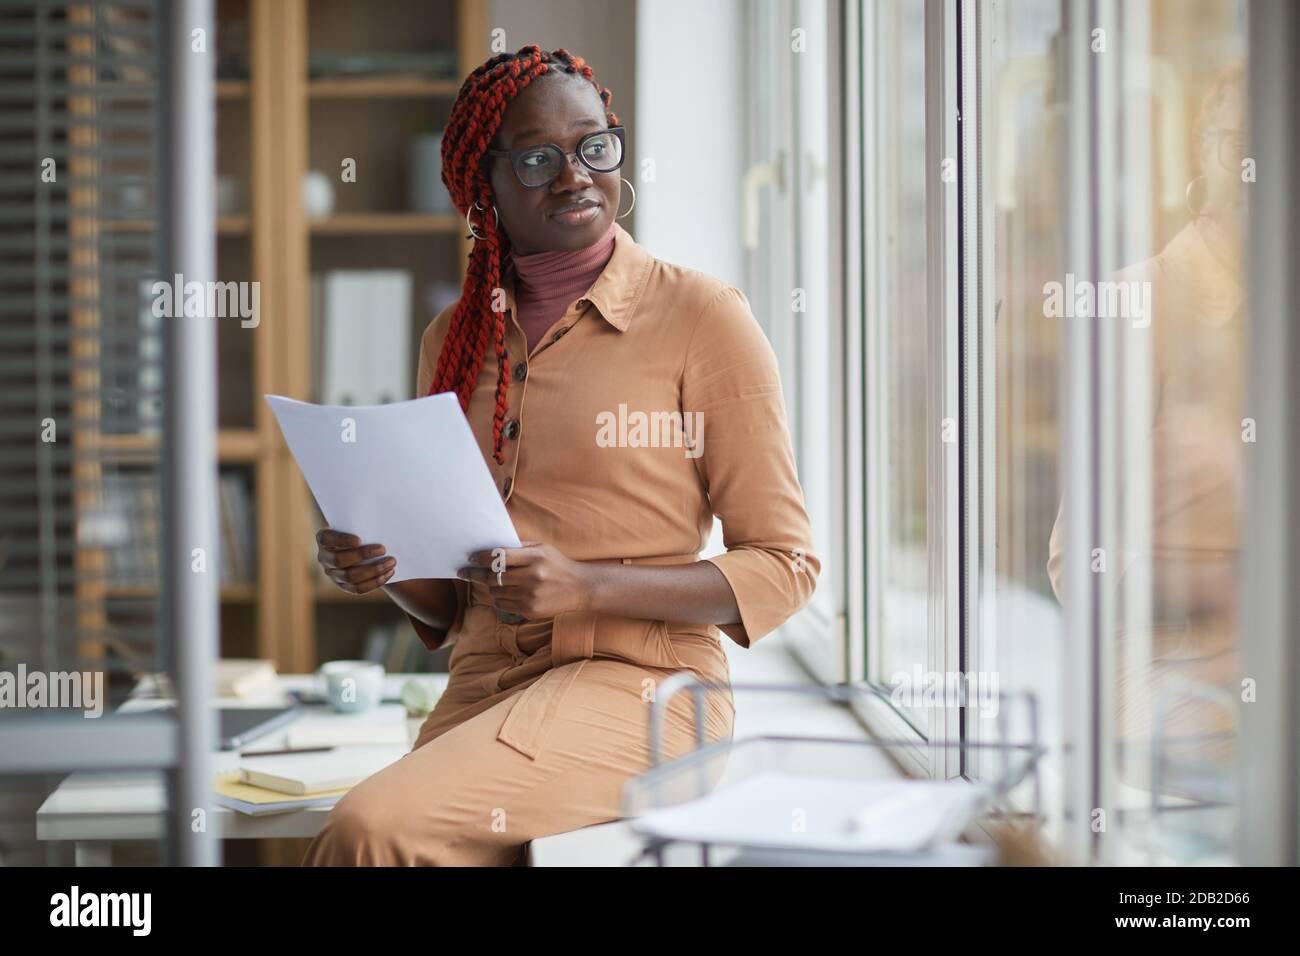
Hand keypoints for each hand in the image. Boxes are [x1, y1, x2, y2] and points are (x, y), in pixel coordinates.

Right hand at [316, 529, 395, 594]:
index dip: (342, 540)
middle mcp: (324, 557)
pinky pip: (358, 589)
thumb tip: (381, 517)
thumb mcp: (358, 524)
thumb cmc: (361, 530)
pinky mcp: (344, 586)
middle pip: (339, 560)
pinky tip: (388, 573)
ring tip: (391, 562)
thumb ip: (362, 523)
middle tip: (383, 549)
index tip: (359, 539)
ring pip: (350, 577)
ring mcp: (333, 574)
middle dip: (363, 555)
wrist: (363, 548)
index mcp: (324, 539)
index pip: (328, 539)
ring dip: (373, 570)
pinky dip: (374, 582)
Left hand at [457, 541, 592, 618]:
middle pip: (492, 577)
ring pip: (495, 592)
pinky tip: (504, 593)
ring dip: (490, 587)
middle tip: (465, 572)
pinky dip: (499, 599)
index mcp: (535, 557)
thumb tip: (490, 549)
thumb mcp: (542, 548)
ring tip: (494, 582)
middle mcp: (532, 576)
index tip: (471, 558)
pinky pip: (503, 605)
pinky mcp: (530, 610)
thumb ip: (518, 548)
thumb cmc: (557, 564)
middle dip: (475, 574)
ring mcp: (531, 595)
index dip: (481, 557)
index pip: (499, 556)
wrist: (580, 587)